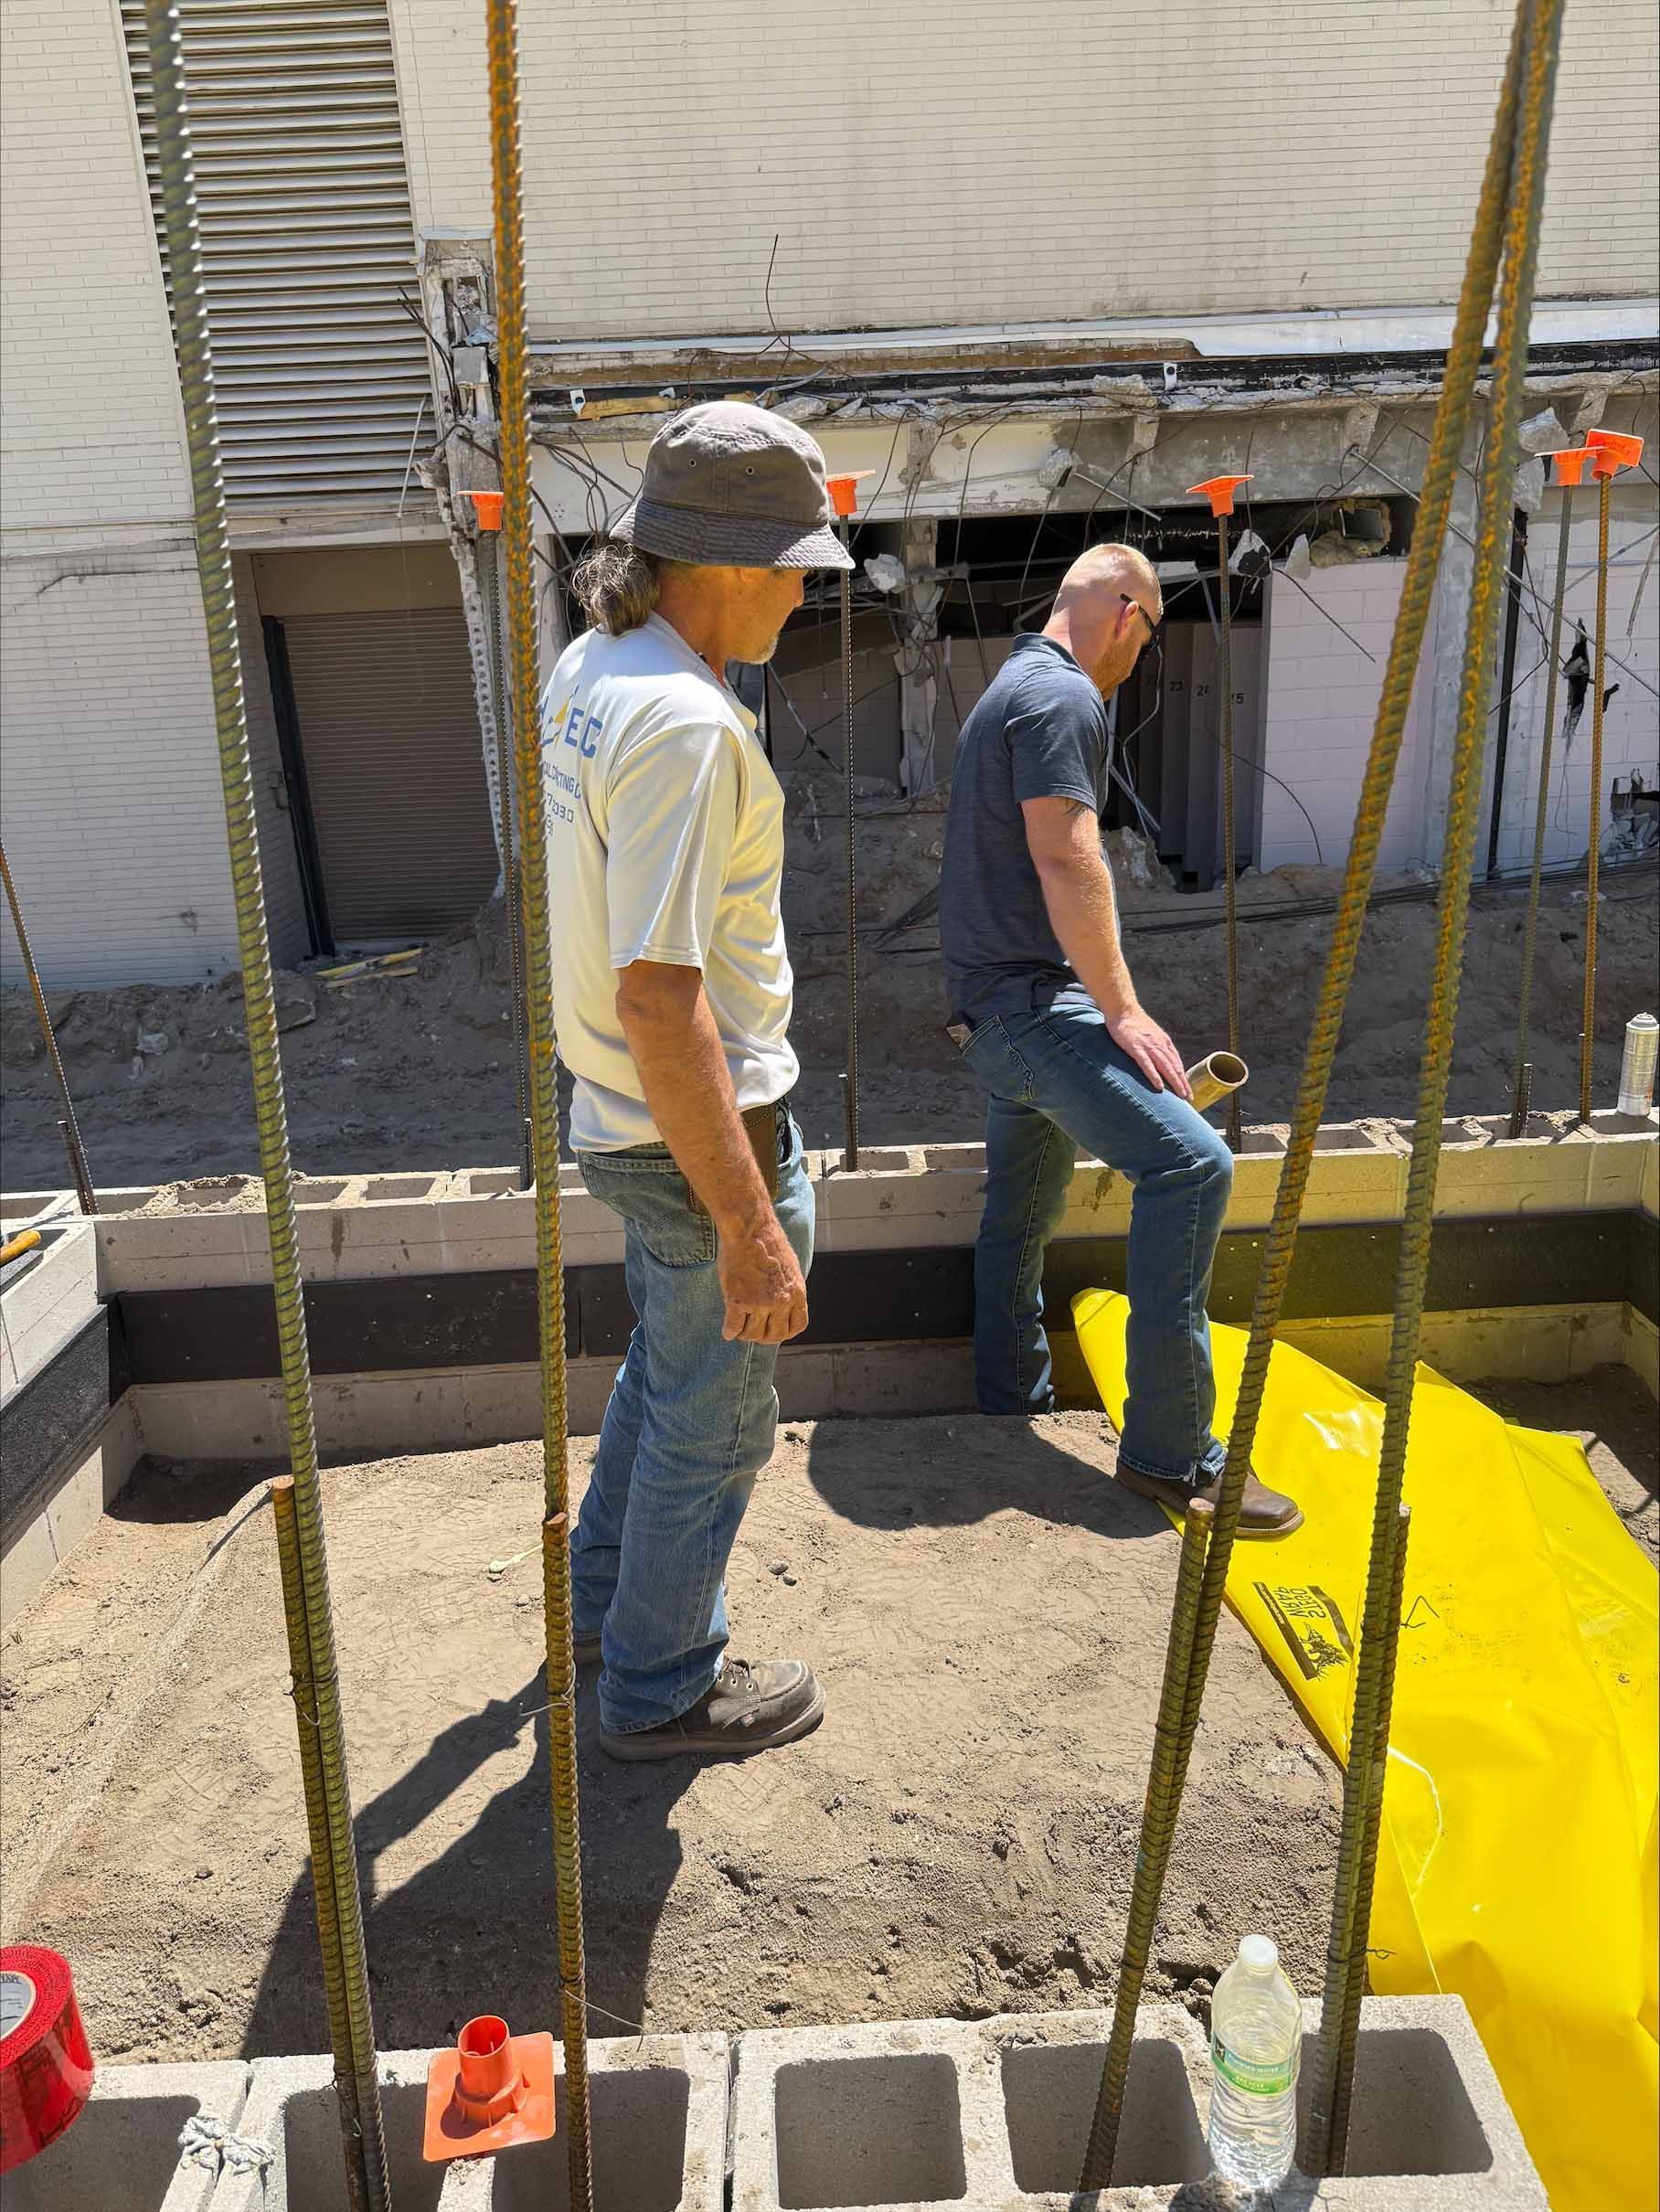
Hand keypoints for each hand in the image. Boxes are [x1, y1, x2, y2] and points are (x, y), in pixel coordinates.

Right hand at [718, 1214, 808, 1344]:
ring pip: (752, 1335)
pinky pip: (734, 1328)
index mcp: (796, 1294)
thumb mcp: (790, 1267)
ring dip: (745, 1335)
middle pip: (774, 1336)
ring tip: (739, 1328)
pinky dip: (729, 1332)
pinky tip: (727, 1329)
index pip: (797, 1327)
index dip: (784, 1332)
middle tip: (753, 1332)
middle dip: (763, 1337)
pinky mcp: (738, 1301)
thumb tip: (784, 1303)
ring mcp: (759, 1303)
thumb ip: (788, 1288)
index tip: (774, 1330)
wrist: (750, 1229)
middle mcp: (780, 1302)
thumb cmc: (768, 1242)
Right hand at [1107, 1003, 1191, 1097]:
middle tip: (1189, 1098)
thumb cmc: (1134, 1022)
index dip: (1183, 1077)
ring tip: (1180, 1095)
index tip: (1187, 1090)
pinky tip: (1159, 1086)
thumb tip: (1161, 1060)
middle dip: (1183, 1084)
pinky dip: (1154, 1076)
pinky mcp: (1136, 1048)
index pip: (1177, 1063)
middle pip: (1175, 1067)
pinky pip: (1147, 1064)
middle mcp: (1160, 1045)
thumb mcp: (1151, 1034)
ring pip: (1165, 1067)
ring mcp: (1149, 1046)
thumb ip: (1157, 1046)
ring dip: (1174, 1082)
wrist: (1123, 1008)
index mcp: (1164, 1042)